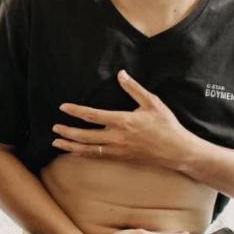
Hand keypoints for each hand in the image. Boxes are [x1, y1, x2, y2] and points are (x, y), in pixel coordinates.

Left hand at [53, 70, 197, 168]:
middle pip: (85, 136)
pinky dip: (83, 155)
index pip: (92, 115)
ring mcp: (118, 151)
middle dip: (67, 132)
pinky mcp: (121, 159)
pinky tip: (75, 152)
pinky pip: (98, 157)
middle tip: (54, 128)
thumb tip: (121, 74)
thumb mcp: (152, 103)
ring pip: (88, 150)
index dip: (75, 111)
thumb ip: (134, 89)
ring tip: (57, 143)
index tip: (63, 107)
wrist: (178, 152)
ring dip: (71, 146)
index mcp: (123, 121)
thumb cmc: (167, 126)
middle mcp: (117, 138)